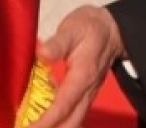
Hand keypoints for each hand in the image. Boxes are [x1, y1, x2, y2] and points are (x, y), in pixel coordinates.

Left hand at [31, 5, 127, 127]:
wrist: (112, 29)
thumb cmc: (88, 27)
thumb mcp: (72, 29)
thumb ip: (58, 43)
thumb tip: (41, 54)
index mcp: (82, 76)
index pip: (63, 106)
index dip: (45, 121)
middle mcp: (87, 90)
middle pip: (71, 123)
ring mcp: (88, 94)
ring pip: (74, 122)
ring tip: (33, 126)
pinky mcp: (85, 95)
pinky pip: (73, 115)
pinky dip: (59, 122)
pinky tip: (43, 119)